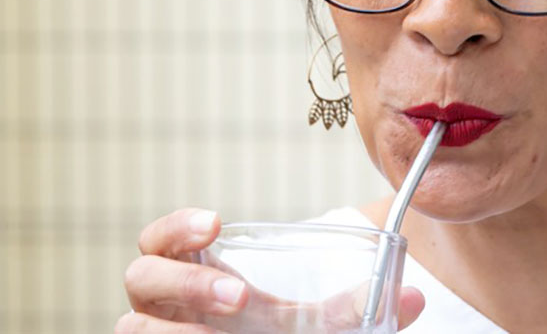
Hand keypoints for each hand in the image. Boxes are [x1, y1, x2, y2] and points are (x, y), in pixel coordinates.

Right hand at [116, 208, 424, 331]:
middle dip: (184, 281)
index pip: (159, 240)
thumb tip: (414, 299)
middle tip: (237, 297)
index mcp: (195, 276)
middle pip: (141, 277)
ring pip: (132, 326)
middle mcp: (164, 308)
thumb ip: (352, 310)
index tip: (215, 222)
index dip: (176, 228)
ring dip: (174, 329)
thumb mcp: (311, 324)